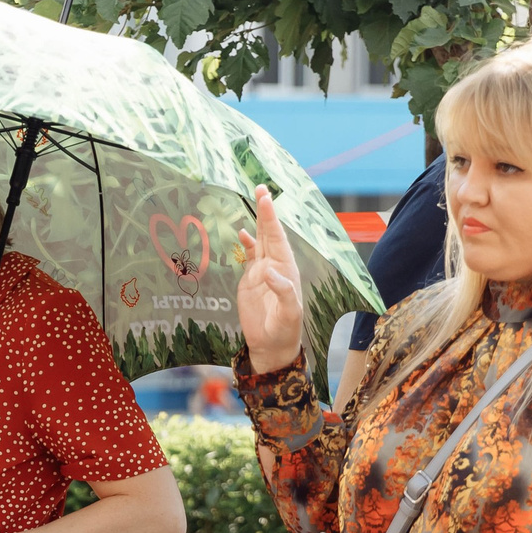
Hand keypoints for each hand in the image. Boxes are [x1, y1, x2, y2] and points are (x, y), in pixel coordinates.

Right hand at [235, 186, 306, 376]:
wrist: (271, 345)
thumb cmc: (284, 330)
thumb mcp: (289, 314)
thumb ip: (283, 291)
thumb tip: (269, 270)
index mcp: (286, 269)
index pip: (278, 239)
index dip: (271, 219)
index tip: (266, 200)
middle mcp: (276, 266)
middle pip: (270, 233)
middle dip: (266, 211)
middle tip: (261, 188)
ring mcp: (263, 272)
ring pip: (260, 241)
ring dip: (257, 222)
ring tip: (255, 199)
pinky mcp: (251, 280)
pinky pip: (250, 256)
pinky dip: (247, 242)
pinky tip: (242, 231)